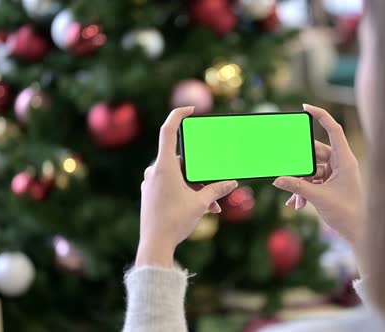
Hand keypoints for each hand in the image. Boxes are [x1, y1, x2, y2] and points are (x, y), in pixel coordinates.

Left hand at [136, 107, 238, 267]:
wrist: (154, 245)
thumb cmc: (175, 222)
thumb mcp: (201, 204)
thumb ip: (216, 190)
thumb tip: (232, 182)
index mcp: (164, 167)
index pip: (168, 131)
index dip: (178, 115)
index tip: (190, 109)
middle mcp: (155, 171)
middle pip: (182, 161)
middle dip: (202, 173)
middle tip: (216, 182)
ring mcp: (151, 183)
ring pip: (179, 176)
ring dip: (196, 187)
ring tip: (212, 205)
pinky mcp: (152, 194)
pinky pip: (172, 186)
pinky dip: (186, 193)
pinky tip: (202, 208)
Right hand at [273, 104, 363, 247]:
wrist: (357, 232)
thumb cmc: (347, 213)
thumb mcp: (318, 198)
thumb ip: (297, 187)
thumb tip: (277, 180)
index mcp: (345, 160)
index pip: (334, 129)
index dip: (321, 116)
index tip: (305, 107)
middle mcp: (341, 163)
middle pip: (315, 152)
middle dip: (300, 165)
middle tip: (287, 168)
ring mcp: (335, 173)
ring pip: (311, 170)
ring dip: (300, 183)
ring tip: (295, 199)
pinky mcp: (330, 184)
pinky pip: (312, 181)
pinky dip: (304, 190)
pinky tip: (297, 204)